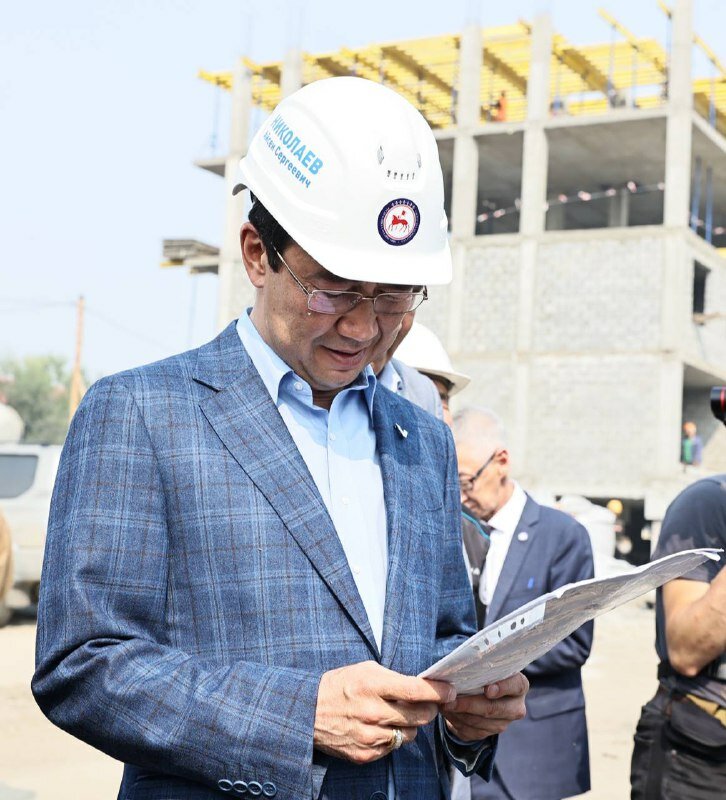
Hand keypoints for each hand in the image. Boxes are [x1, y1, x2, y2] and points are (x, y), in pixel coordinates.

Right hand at [314, 661, 456, 763]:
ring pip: (410, 734)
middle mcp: (373, 712)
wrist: (307, 712)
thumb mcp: (365, 670)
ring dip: (411, 725)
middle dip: (430, 708)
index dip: (439, 692)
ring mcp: (369, 736)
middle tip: (430, 703)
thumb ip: (393, 677)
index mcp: (373, 685)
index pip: (416, 691)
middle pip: (420, 716)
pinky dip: (393, 738)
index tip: (450, 690)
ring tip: (398, 714)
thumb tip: (423, 685)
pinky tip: (381, 727)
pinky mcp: (365, 754)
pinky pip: (393, 747)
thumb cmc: (339, 685)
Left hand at [440, 672, 528, 740]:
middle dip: (470, 704)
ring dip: (460, 714)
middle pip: (495, 709)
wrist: (474, 692)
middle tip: (451, 700)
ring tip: (445, 704)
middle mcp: (515, 706)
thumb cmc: (479, 671)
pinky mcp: (488, 734)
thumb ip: (474, 663)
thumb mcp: (479, 664)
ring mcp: (503, 723)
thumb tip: (454, 671)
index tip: (487, 689)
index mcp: (518, 684)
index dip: (503, 688)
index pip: (517, 685)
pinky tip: (449, 712)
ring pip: (481, 722)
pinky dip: (457, 721)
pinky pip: (472, 731)